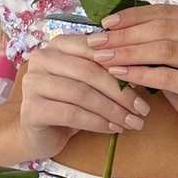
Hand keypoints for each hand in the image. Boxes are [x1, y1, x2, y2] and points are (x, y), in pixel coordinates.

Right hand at [17, 32, 151, 159]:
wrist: (39, 133)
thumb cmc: (69, 103)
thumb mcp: (89, 83)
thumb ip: (107, 70)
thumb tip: (142, 70)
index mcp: (57, 45)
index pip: (94, 48)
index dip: (122, 63)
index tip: (146, 80)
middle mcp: (41, 58)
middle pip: (88, 71)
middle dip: (120, 92)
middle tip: (143, 109)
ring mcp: (32, 83)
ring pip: (81, 94)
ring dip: (112, 110)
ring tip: (132, 122)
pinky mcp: (31, 109)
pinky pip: (72, 114)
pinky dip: (96, 122)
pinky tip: (112, 128)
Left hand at [86, 4, 177, 145]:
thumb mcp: (172, 57)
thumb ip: (152, 39)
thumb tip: (110, 27)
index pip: (164, 12)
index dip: (133, 16)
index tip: (105, 23)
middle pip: (162, 29)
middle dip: (125, 34)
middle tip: (97, 41)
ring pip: (163, 50)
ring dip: (128, 52)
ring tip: (102, 57)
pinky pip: (166, 77)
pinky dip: (139, 74)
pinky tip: (118, 73)